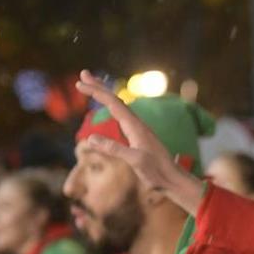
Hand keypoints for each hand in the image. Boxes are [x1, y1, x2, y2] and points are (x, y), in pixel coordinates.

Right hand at [73, 70, 204, 212]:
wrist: (172, 179)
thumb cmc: (156, 171)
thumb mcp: (134, 161)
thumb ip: (114, 149)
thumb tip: (90, 138)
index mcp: (135, 126)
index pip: (113, 103)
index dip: (96, 92)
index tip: (80, 84)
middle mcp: (136, 124)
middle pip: (115, 100)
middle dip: (98, 86)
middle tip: (83, 74)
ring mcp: (137, 129)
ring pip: (119, 106)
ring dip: (104, 95)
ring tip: (91, 86)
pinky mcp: (137, 136)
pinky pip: (121, 116)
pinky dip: (111, 107)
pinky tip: (109, 108)